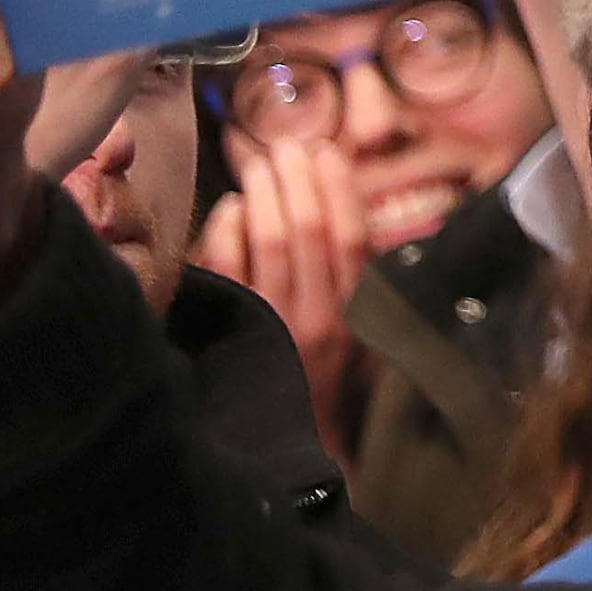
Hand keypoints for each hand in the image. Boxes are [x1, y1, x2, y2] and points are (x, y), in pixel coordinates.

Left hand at [193, 128, 373, 451]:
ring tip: (259, 162)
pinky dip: (229, 231)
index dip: (339, 188)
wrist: (291, 447)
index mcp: (358, 313)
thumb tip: (342, 215)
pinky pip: (229, 269)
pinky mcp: (236, 333)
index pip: (352, 236)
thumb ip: (358, 284)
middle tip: (286, 143)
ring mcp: (274, 324)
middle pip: (310, 230)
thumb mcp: (362, 335)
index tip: (328, 151)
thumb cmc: (329, 384)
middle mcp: (320, 317)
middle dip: (297, 179)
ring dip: (264, 194)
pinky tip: (231, 208)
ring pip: (270, 242)